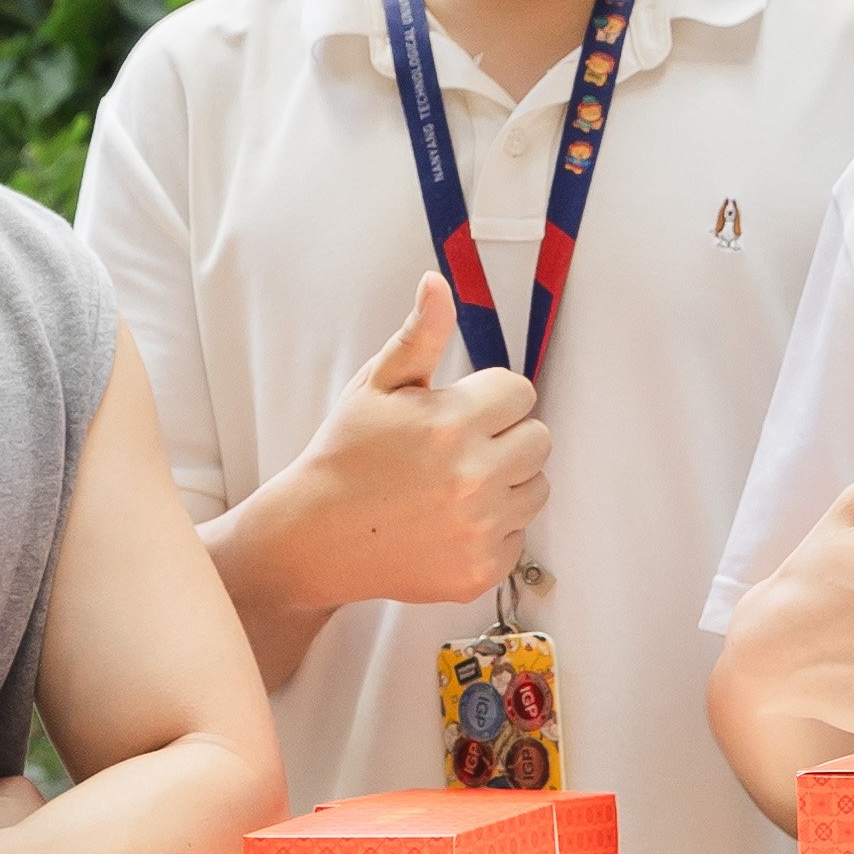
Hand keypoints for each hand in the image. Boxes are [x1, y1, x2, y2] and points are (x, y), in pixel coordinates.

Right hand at [228, 279, 548, 616]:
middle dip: (506, 437)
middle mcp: (472, 477)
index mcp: (451, 422)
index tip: (460, 413)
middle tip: (460, 449)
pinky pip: (518, 536)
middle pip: (539, 439)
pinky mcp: (480, 570)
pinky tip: (450, 523)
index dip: (492, 398)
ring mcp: (479, 528)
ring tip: (457, 485)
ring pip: (536, 488)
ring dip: (507, 482)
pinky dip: (493, 530)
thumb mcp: (376, 385)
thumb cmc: (346, 453)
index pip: (521, 392)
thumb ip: (419, 335)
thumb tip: (439, 283)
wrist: (314, 537)